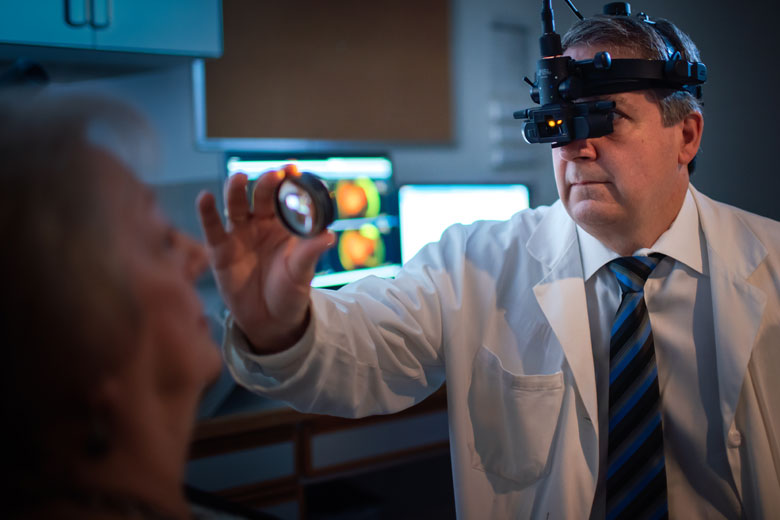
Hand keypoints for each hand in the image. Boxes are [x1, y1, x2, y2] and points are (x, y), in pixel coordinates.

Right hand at [196, 165, 334, 352]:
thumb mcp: (302, 273)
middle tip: (273, 176)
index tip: (293, 169)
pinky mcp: (220, 249)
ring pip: (236, 205)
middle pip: (261, 197)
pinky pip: (213, 227)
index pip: (286, 198)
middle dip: (266, 184)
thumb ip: (310, 252)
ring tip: (239, 178)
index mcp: (285, 225)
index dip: (289, 182)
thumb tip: (329, 235)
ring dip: (236, 190)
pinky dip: (207, 212)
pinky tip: (205, 197)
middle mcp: (261, 224)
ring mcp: (239, 234)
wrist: (269, 321)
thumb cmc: (290, 293)